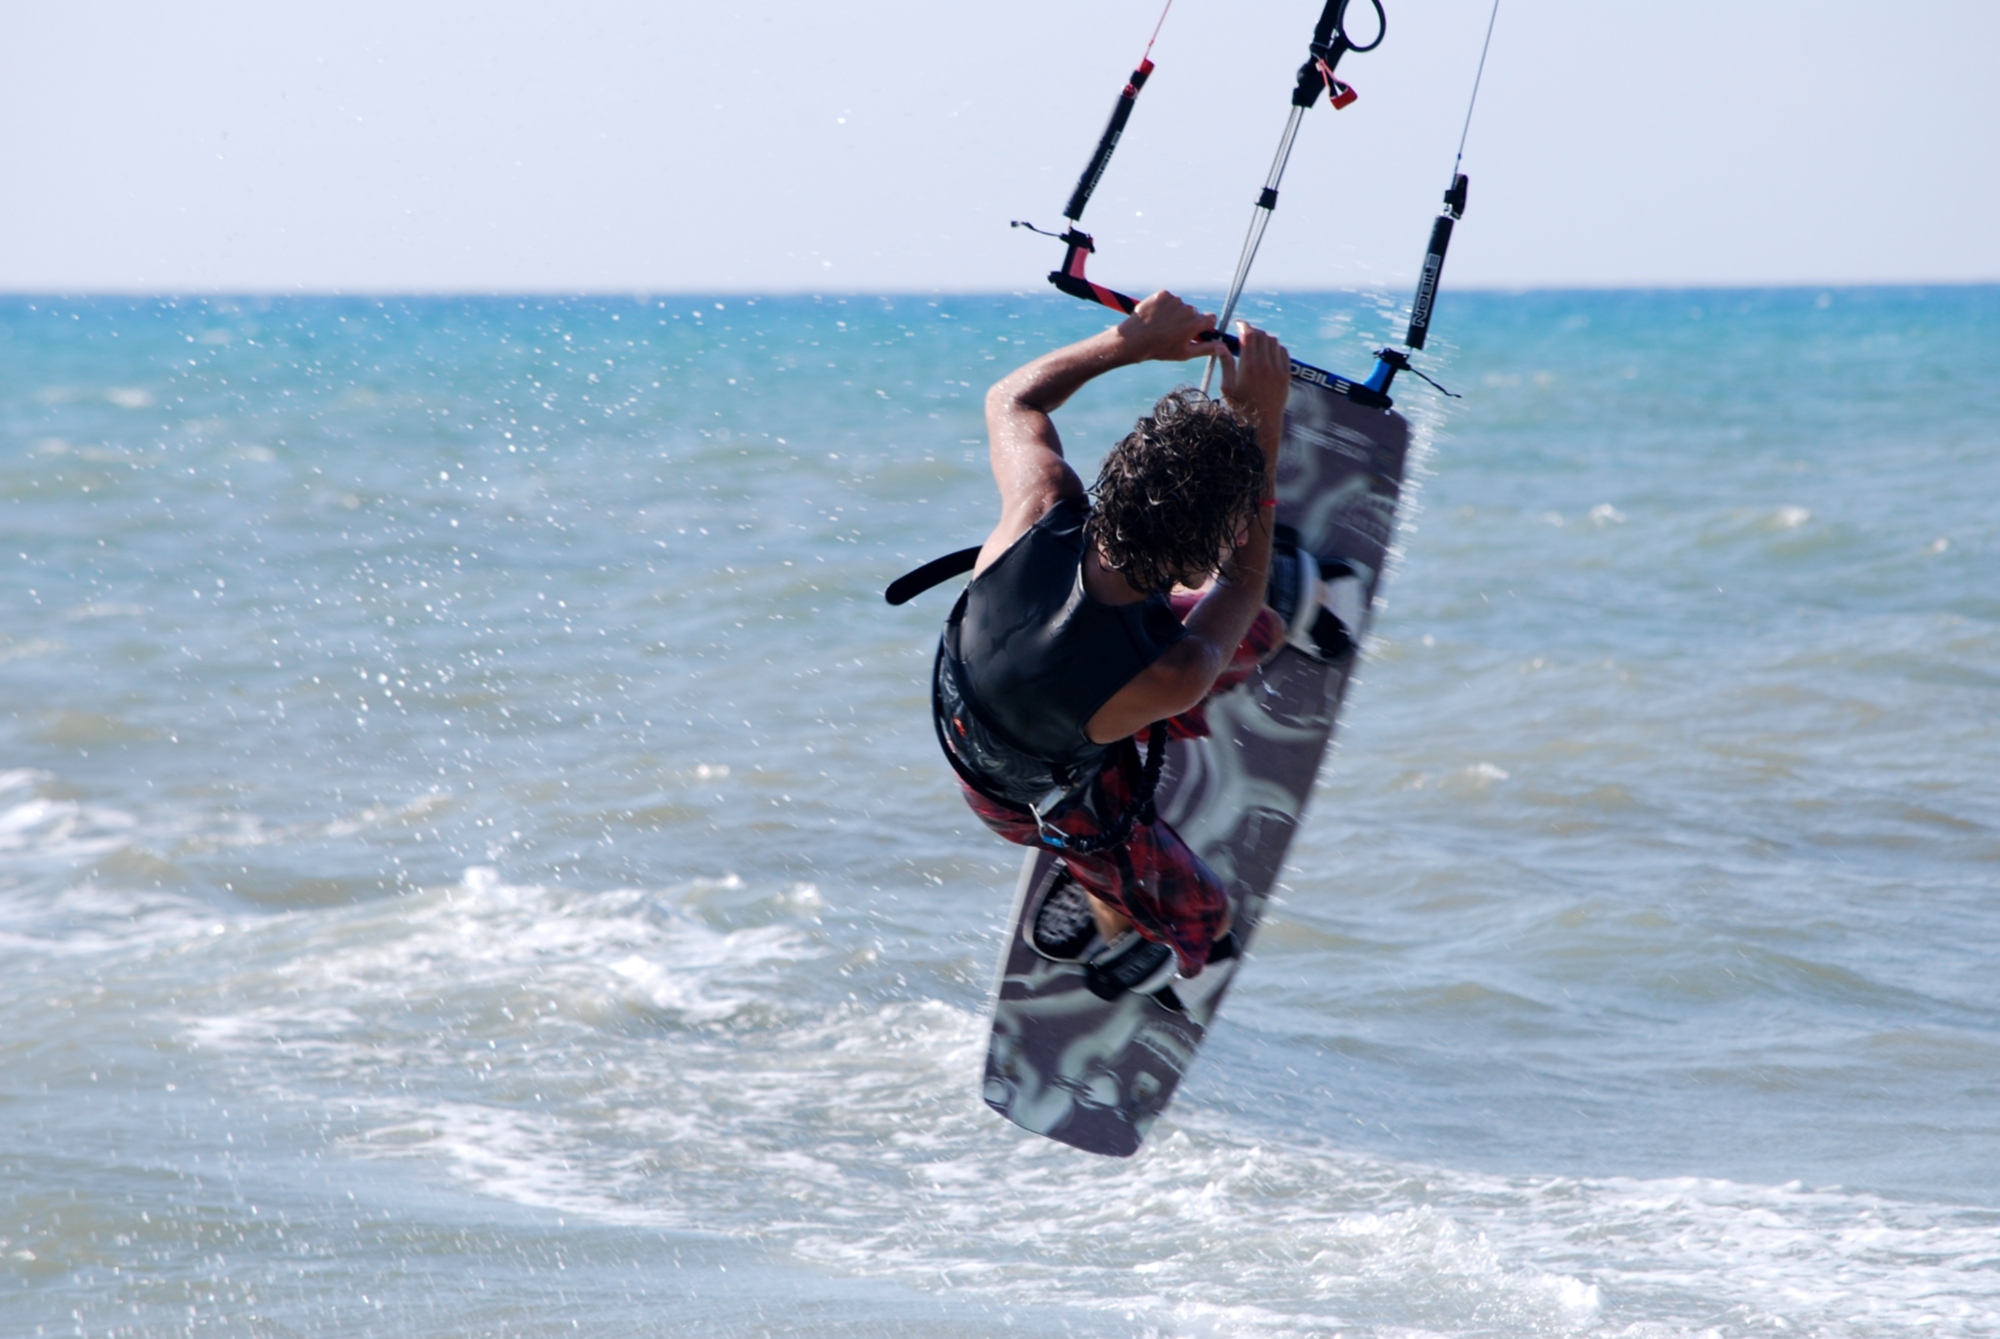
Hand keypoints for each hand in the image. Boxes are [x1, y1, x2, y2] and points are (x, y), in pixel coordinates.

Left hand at [1114, 290, 1222, 363]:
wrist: (1134, 340)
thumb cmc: (1160, 349)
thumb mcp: (1185, 353)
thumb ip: (1206, 348)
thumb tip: (1224, 347)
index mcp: (1196, 323)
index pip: (1211, 319)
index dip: (1204, 326)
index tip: (1194, 332)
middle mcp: (1188, 309)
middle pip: (1194, 313)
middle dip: (1186, 320)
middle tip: (1171, 332)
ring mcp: (1175, 300)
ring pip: (1180, 306)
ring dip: (1174, 313)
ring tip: (1161, 325)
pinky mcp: (1163, 294)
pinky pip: (1168, 299)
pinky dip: (1163, 306)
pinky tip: (1155, 317)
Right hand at [1216, 321, 1289, 456]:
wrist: (1262, 423)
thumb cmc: (1240, 407)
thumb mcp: (1227, 387)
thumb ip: (1225, 364)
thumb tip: (1220, 345)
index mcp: (1249, 367)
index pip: (1249, 335)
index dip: (1244, 326)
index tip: (1239, 325)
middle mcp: (1266, 365)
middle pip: (1262, 335)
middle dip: (1253, 331)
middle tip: (1246, 335)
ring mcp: (1278, 369)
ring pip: (1274, 341)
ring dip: (1264, 338)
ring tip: (1256, 344)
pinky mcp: (1286, 374)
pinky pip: (1283, 352)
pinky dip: (1275, 347)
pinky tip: (1268, 353)